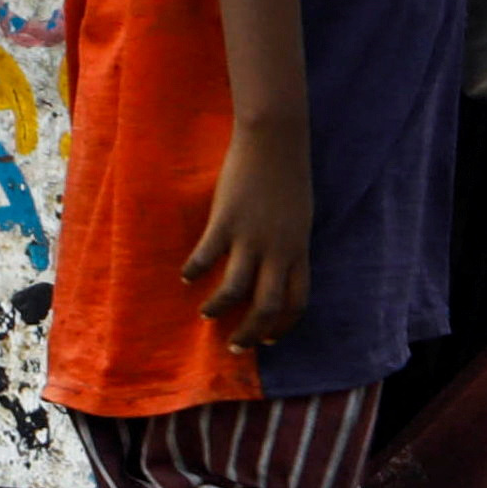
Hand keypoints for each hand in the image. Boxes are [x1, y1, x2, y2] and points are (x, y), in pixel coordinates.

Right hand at [181, 117, 313, 348]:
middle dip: (251, 333)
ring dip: (218, 308)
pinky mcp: (226, 220)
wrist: (276, 140)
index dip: (284, 326)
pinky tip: (186, 277)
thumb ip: (290, 244)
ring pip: (235, 290)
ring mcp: (252, 237)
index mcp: (299, 250)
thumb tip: (279, 267)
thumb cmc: (288, 176)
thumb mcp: (300, 217)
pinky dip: (194, 271)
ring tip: (207, 315)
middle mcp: (278, 250)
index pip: (298, 301)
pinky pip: (207, 256)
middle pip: (267, 306)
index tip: (269, 339)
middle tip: (235, 346)